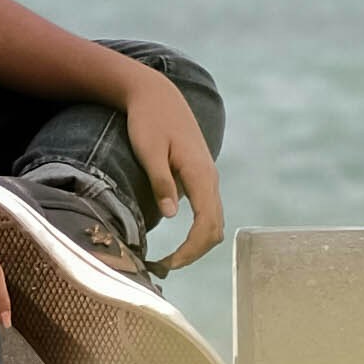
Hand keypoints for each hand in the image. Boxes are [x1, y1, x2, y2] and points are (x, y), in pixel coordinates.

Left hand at [123, 73, 227, 270]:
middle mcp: (210, 178)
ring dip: (197, 245)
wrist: (157, 94)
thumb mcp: (149, 149)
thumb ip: (161, 182)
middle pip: (215, 228)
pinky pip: (207, 212)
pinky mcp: (200, 177)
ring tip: (169, 260)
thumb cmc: (148, 119)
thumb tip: (173, 216)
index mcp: (200, 173)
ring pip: (213, 221)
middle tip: (164, 269)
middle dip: (194, 254)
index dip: (191, 250)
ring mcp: (208, 177)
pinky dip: (197, 232)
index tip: (168, 264)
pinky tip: (177, 240)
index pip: (206, 223)